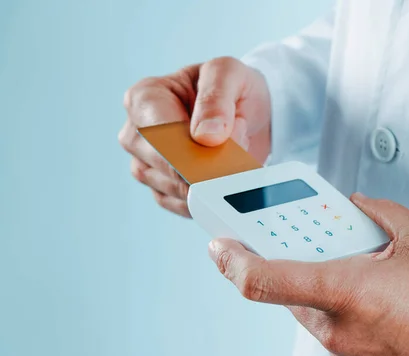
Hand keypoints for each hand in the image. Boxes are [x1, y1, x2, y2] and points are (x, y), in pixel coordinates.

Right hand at [118, 57, 270, 216]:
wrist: (249, 111)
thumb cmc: (232, 87)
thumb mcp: (229, 74)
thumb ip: (216, 99)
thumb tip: (205, 137)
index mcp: (144, 98)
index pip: (158, 134)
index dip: (189, 150)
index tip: (217, 156)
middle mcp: (136, 133)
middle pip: (164, 165)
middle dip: (206, 164)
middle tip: (238, 148)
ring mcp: (147, 164)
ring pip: (173, 188)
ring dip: (211, 180)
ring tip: (235, 152)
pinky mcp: (163, 189)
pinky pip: (182, 205)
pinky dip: (208, 197)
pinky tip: (226, 177)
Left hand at [208, 193, 408, 355]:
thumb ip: (379, 213)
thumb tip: (358, 207)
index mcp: (344, 292)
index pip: (263, 280)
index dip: (232, 262)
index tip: (218, 247)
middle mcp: (338, 333)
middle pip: (293, 297)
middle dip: (305, 273)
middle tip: (328, 257)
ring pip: (317, 322)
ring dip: (330, 300)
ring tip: (372, 287)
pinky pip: (339, 345)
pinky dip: (349, 326)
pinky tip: (383, 315)